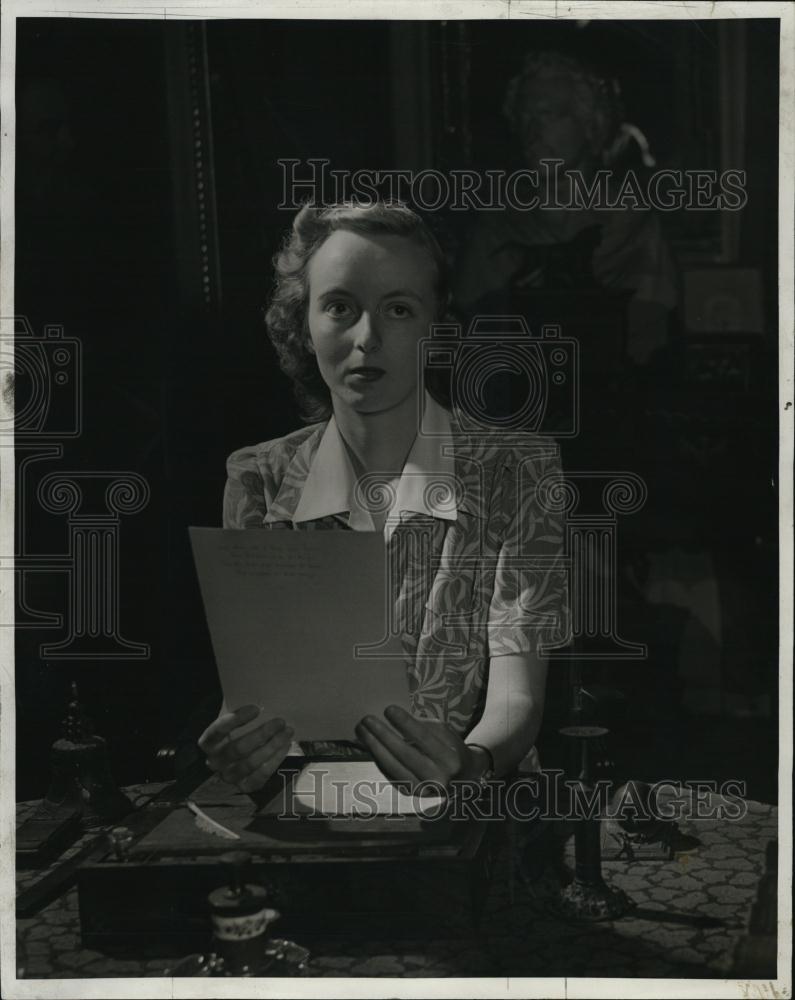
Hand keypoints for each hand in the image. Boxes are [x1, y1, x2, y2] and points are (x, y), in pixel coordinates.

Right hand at [198, 704, 293, 793]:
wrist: (238, 754)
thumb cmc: (238, 730)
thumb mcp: (234, 718)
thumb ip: (240, 709)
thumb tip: (259, 693)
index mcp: (208, 743)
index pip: (218, 731)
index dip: (236, 719)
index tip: (256, 708)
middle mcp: (215, 762)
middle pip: (238, 749)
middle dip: (261, 734)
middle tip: (279, 721)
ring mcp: (229, 776)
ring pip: (251, 763)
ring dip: (272, 746)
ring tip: (287, 732)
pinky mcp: (245, 786)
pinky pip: (261, 775)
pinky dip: (275, 760)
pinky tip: (285, 746)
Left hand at [354, 705, 481, 795]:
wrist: (461, 778)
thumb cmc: (449, 747)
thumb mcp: (443, 733)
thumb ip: (421, 727)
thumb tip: (392, 718)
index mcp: (451, 760)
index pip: (425, 739)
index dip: (406, 723)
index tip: (388, 709)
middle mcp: (439, 779)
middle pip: (406, 755)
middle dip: (384, 735)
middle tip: (367, 719)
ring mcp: (423, 790)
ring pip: (394, 768)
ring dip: (374, 747)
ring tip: (361, 730)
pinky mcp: (411, 794)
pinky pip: (389, 774)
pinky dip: (378, 758)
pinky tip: (369, 744)